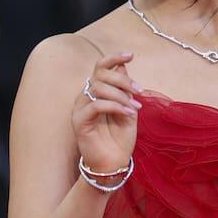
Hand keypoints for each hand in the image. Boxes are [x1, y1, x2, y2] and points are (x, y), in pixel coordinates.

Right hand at [71, 53, 140, 174]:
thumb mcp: (128, 109)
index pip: (100, 68)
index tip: (131, 55)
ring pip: (98, 88)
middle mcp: (85, 97)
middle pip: (100, 74)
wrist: (114, 162)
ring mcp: (80, 108)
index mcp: (96, 92)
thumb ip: (125, 89)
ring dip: (121, 96)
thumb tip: (124, 65)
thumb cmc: (120, 138)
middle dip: (122, 79)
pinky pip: (95, 105)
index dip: (113, 58)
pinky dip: (115, 106)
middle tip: (139, 91)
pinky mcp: (79, 121)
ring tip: (135, 108)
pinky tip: (128, 114)